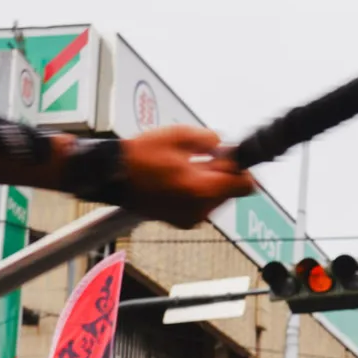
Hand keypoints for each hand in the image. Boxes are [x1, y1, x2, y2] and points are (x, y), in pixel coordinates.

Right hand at [119, 126, 254, 227]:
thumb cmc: (140, 156)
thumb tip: (226, 146)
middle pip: (231, 192)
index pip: (245, 185)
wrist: (111, 176)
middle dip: (222, 174)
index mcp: (201, 190)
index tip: (232, 157)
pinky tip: (178, 179)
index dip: (242, 168)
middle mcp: (199, 210)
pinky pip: (202, 206)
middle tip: (201, 158)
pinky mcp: (181, 222)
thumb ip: (210, 140)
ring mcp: (190, 219)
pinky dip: (197, 192)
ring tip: (184, 167)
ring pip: (217, 199)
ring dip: (209, 183)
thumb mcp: (179, 136)